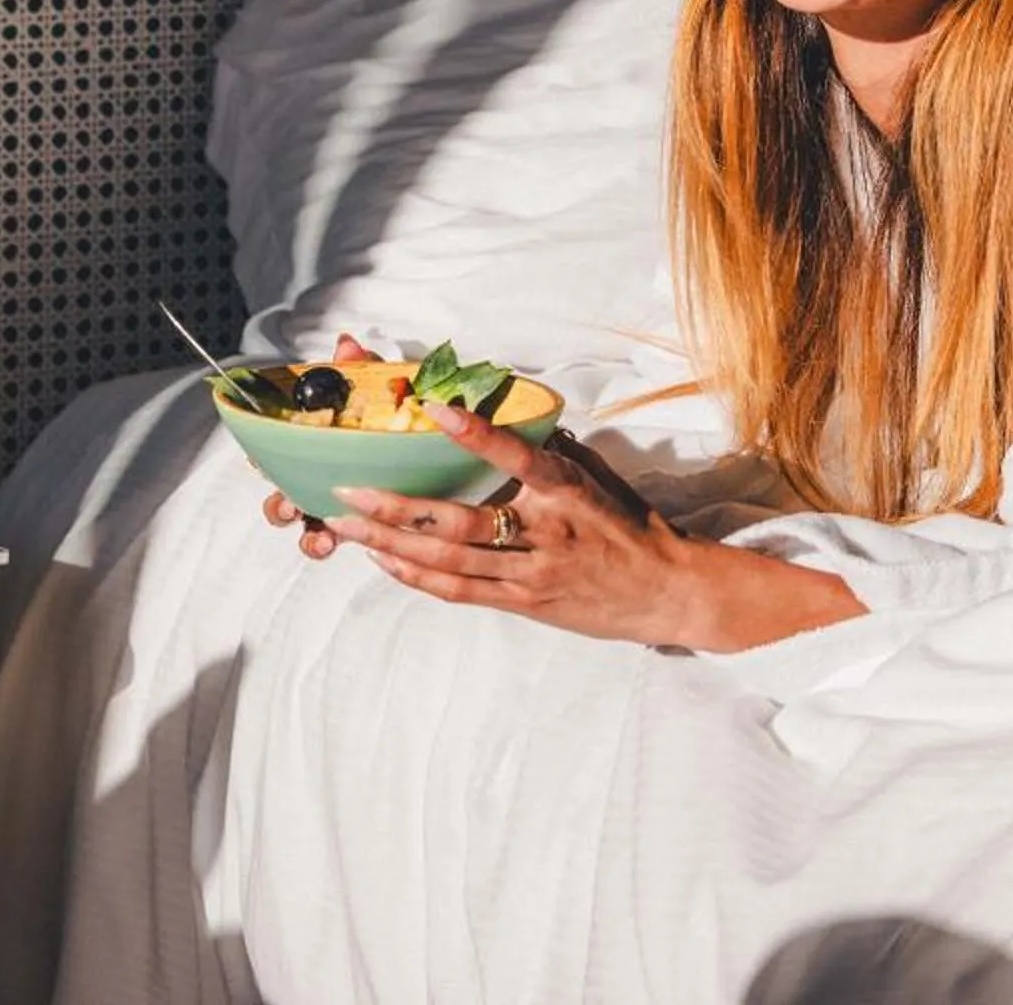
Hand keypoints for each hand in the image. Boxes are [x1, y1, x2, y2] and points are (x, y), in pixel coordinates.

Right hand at [261, 334, 373, 558]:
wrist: (439, 444)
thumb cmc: (393, 417)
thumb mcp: (378, 389)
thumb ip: (360, 368)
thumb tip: (347, 345)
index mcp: (316, 446)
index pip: (277, 453)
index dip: (262, 459)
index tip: (259, 461)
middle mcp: (322, 479)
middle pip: (284, 498)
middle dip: (281, 506)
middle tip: (290, 505)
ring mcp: (341, 505)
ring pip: (309, 530)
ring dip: (309, 537)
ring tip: (322, 539)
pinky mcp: (363, 527)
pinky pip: (340, 541)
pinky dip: (334, 544)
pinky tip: (342, 542)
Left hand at [323, 401, 704, 647]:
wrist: (665, 590)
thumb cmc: (628, 524)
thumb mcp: (597, 475)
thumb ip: (550, 450)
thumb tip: (508, 418)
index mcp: (567, 491)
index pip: (519, 457)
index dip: (479, 434)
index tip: (438, 409)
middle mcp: (545, 533)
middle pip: (461, 523)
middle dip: (398, 508)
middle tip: (349, 490)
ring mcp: (531, 574)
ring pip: (449, 561)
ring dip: (392, 544)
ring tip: (347, 527)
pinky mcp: (524, 603)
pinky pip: (461, 590)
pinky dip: (418, 576)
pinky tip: (385, 561)